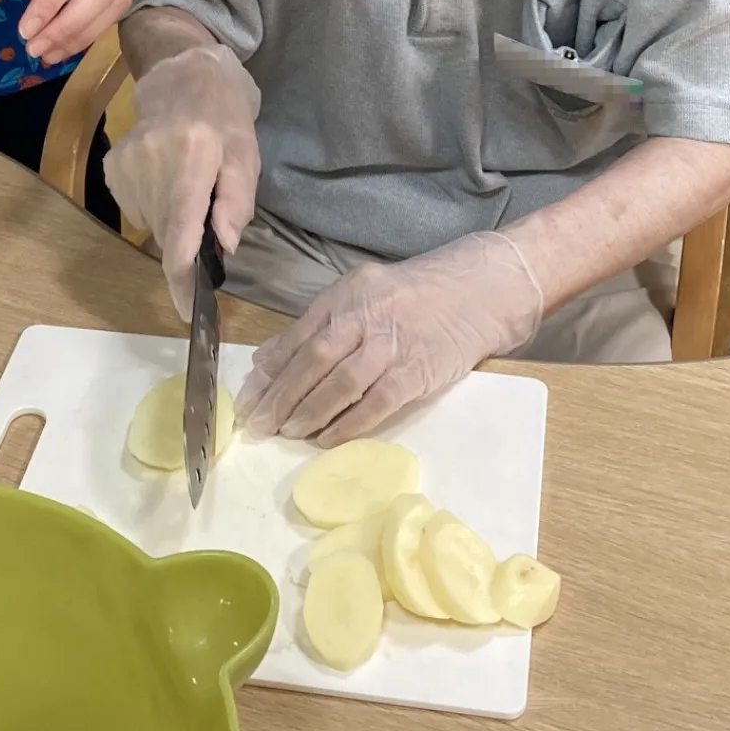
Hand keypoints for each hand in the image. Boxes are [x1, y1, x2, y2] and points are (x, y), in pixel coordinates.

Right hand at [103, 45, 260, 319]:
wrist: (181, 76)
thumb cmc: (223, 118)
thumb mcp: (246, 156)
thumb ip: (237, 202)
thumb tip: (223, 247)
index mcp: (190, 160)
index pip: (180, 236)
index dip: (183, 280)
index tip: (190, 311)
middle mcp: (150, 165)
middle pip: (167, 236)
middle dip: (189, 244)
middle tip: (208, 218)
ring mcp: (125, 168)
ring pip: (153, 225)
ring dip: (174, 222)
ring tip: (189, 187)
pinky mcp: (112, 170)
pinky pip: (138, 210)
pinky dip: (157, 206)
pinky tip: (167, 177)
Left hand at [238, 230, 544, 444]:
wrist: (481, 291)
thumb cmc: (417, 297)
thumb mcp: (363, 297)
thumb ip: (318, 327)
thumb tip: (267, 362)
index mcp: (347, 295)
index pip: (298, 336)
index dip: (269, 372)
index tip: (248, 400)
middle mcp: (366, 315)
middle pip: (313, 360)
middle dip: (281, 396)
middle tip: (259, 424)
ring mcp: (394, 342)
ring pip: (341, 382)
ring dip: (310, 412)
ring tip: (289, 432)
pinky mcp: (419, 370)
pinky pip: (377, 402)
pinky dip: (349, 424)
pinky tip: (328, 439)